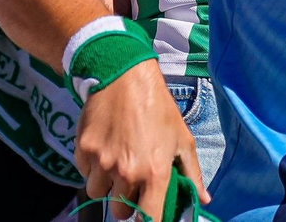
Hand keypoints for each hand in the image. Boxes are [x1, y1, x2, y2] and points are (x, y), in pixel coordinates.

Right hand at [74, 61, 207, 220]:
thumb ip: (192, 173)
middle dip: (125, 203)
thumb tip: (202, 200)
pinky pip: (84, 172)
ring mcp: (102, 161)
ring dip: (105, 187)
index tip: (148, 213)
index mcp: (154, 174)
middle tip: (130, 187)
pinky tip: (102, 151)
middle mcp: (126, 173)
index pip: (148, 220)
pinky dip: (91, 168)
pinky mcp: (83, 149)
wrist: (123, 77)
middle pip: (119, 211)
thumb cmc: (158, 108)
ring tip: (113, 168)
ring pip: (97, 193)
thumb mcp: (183, 139)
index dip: (148, 221)